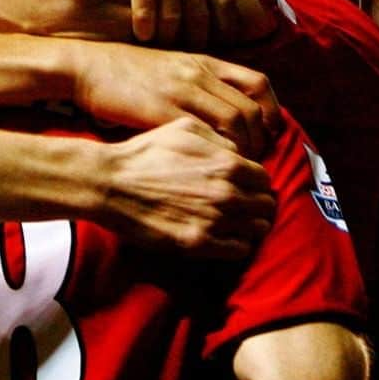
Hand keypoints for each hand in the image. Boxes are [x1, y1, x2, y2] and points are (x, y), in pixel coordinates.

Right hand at [60, 0, 239, 45]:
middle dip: (198, 40)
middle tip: (190, 57)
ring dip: (169, 39)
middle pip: (203, 11)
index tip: (220, 45)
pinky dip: (146, 27)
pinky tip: (141, 36)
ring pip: (176, 14)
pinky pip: (148, 8)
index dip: (226, 26)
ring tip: (162, 50)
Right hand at [71, 42, 281, 158]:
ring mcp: (182, 91)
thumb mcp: (173, 67)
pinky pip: (204, 136)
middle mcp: (199, 74)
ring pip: (234, 123)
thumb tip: (227, 112)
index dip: (272, 112)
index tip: (271, 134)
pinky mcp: (162, 111)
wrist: (90, 67)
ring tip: (237, 171)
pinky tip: (211, 171)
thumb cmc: (128, 72)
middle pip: (251, 109)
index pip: (258, 84)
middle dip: (261, 141)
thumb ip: (201, 83)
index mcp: (204, 62)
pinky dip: (215, 156)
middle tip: (256, 162)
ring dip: (243, 151)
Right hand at [100, 117, 275, 258]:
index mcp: (228, 164)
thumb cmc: (146, 152)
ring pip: (257, 230)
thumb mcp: (185, 129)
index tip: (247, 186)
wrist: (112, 183)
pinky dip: (237, 244)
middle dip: (258, 204)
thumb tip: (238, 153)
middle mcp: (228, 193)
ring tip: (236, 223)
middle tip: (244, 205)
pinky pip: (239, 250)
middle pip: (266, 206)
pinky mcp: (199, 244)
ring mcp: (215, 221)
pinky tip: (223, 236)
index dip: (257, 182)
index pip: (265, 179)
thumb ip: (220, 139)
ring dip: (250, 226)